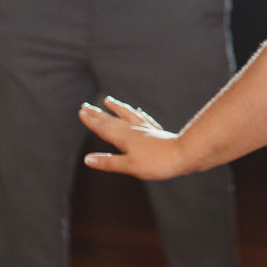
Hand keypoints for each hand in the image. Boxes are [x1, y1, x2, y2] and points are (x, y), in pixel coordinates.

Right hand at [80, 97, 195, 180]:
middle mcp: (133, 130)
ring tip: (109, 100)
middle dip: (98, 114)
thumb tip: (87, 159)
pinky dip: (138, 115)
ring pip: (128, 115)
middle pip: (112, 120)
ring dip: (117, 108)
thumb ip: (108, 162)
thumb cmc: (157, 163)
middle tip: (86, 105)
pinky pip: (144, 120)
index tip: (81, 111)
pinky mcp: (157, 132)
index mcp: (124, 138)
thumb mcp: (129, 166)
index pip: (103, 128)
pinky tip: (139, 112)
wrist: (185, 155)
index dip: (91, 121)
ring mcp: (146, 129)